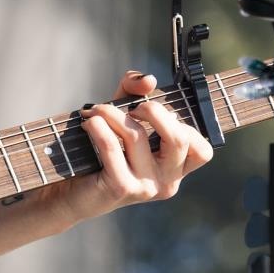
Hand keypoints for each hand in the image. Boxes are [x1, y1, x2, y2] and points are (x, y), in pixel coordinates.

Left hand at [43, 70, 213, 227]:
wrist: (72, 192)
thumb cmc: (103, 151)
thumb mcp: (124, 115)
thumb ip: (136, 91)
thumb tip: (149, 81)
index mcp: (176, 169)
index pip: (202, 150)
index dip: (183, 124)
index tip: (156, 113)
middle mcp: (167, 182)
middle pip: (179, 138)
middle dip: (154, 111)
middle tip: (131, 108)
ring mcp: (146, 187)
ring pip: (137, 136)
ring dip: (112, 114)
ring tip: (96, 111)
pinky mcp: (121, 187)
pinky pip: (112, 146)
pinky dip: (99, 127)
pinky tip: (89, 123)